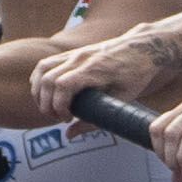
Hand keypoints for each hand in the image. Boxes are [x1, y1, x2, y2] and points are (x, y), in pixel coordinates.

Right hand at [28, 33, 162, 122]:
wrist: (142, 46)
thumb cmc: (136, 74)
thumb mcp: (122, 99)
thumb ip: (95, 119)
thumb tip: (69, 135)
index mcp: (95, 70)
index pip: (63, 85)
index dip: (58, 106)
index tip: (67, 119)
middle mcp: (80, 59)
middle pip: (47, 79)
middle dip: (46, 103)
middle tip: (59, 118)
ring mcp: (74, 53)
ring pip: (41, 70)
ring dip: (39, 91)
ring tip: (49, 108)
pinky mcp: (71, 53)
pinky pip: (45, 64)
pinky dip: (39, 80)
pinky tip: (46, 94)